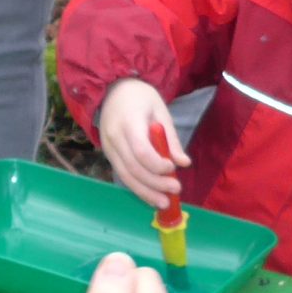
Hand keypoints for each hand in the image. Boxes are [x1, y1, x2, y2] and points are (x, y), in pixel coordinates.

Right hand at [97, 79, 186, 209]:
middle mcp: (114, 138)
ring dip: (145, 192)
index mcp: (129, 122)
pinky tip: (151, 196)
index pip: (141, 151)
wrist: (113, 89)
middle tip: (175, 190)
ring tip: (164, 203)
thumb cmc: (141, 98)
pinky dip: (137, 187)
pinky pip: (122, 174)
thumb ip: (171, 139)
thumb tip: (184, 163)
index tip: (172, 169)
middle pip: (133, 168)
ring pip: (125, 176)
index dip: (157, 164)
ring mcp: (108, 148)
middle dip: (155, 183)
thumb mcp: (161, 111)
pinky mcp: (108, 154)